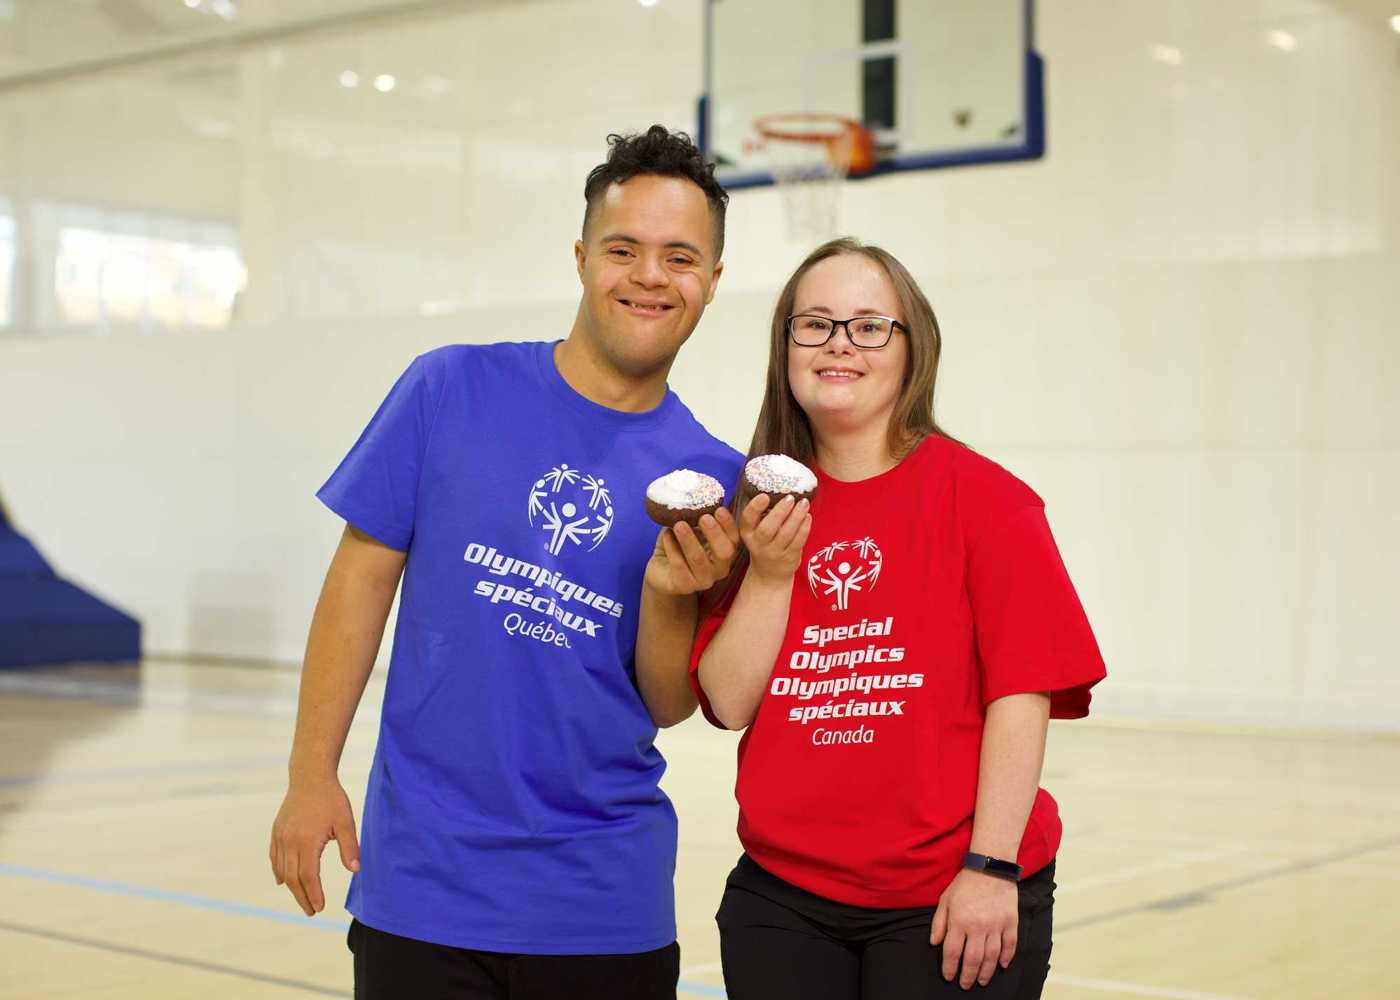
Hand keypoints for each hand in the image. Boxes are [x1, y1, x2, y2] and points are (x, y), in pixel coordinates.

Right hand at [269, 776, 359, 915]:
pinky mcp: (277, 831)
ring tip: (302, 899)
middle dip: (302, 897)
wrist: (310, 777)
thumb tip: (356, 870)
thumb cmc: (331, 799)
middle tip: (311, 911)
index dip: (314, 894)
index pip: (309, 876)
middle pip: (293, 878)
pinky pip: (275, 857)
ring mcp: (281, 837)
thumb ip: (350, 847)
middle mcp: (290, 842)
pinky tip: (283, 881)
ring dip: (292, 887)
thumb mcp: (346, 822)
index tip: (319, 908)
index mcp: (307, 842)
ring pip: (282, 870)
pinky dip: (278, 871)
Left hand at [644, 508, 740, 595]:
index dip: (728, 524)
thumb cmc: (681, 546)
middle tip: (703, 517)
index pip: (734, 539)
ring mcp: (703, 580)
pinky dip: (672, 548)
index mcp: (725, 552)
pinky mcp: (684, 586)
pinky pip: (679, 566)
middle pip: (725, 553)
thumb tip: (697, 496)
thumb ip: (698, 518)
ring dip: (689, 540)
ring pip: (699, 560)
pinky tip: (666, 535)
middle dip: (714, 533)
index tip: (718, 509)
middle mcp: (719, 568)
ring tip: (679, 524)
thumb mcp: (692, 529)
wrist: (661, 570)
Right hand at [739, 494, 811, 584]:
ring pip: (786, 534)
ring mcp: (774, 553)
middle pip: (767, 529)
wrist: (769, 573)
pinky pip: (798, 541)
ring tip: (804, 503)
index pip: (747, 519)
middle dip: (780, 512)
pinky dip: (804, 528)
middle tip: (790, 498)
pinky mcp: (789, 558)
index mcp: (747, 533)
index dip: (755, 508)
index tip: (765, 496)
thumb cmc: (765, 543)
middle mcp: (758, 544)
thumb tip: (781, 488)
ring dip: (796, 517)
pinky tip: (808, 516)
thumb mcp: (756, 530)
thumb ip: (763, 514)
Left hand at [930, 868, 1018, 988]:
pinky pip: (1010, 945)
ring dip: (986, 972)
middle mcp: (978, 926)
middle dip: (968, 975)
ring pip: (992, 956)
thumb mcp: (945, 899)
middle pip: (973, 959)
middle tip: (965, 985)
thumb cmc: (965, 884)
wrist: (990, 867)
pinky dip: (1007, 957)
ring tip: (982, 981)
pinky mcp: (1011, 922)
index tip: (949, 976)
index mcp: (959, 921)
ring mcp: (996, 925)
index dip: (950, 967)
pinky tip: (1002, 965)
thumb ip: (939, 922)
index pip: (953, 952)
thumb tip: (934, 943)